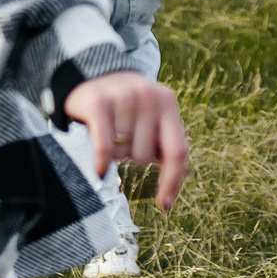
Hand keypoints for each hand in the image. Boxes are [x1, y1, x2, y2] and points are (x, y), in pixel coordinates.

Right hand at [62, 71, 189, 208]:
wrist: (90, 71)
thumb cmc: (125, 105)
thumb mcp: (151, 117)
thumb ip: (166, 143)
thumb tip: (186, 174)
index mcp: (167, 103)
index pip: (177, 150)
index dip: (172, 181)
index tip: (165, 205)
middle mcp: (149, 96)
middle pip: (144, 156)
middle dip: (131, 155)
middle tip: (121, 138)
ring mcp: (124, 97)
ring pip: (123, 152)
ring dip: (114, 151)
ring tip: (108, 131)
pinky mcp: (99, 102)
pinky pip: (105, 147)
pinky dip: (101, 163)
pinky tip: (99, 171)